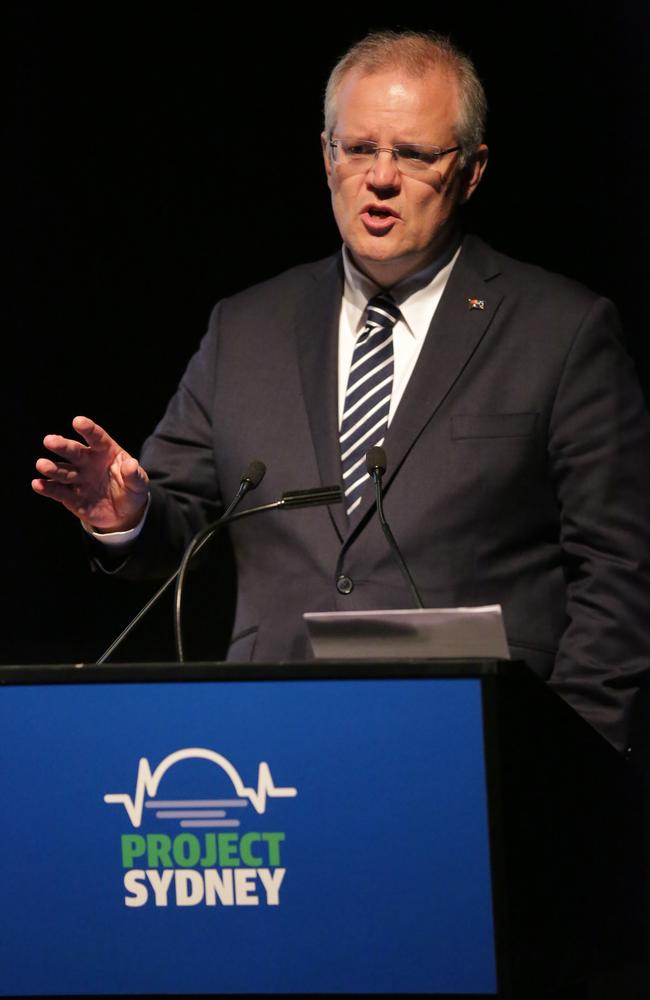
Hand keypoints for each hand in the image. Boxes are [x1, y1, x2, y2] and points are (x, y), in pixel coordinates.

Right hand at [32, 415, 149, 531]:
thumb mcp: (139, 484)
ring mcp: (78, 478)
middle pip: (74, 452)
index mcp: (106, 452)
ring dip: (51, 468)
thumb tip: (130, 465)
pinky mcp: (70, 497)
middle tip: (49, 440)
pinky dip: (47, 488)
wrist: (123, 513)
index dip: (88, 429)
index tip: (78, 422)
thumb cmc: (131, 491)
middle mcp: (88, 462)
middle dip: (62, 446)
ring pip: (63, 471)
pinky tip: (37, 484)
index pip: (97, 438)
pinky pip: (58, 491)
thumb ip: (134, 475)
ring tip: (41, 465)